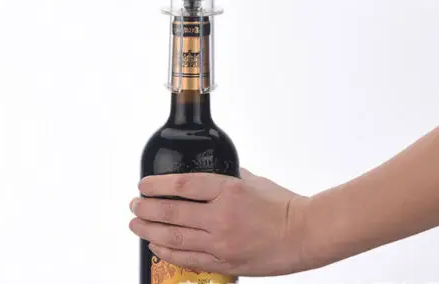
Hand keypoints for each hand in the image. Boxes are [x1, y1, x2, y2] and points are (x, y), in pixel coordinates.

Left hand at [129, 168, 310, 276]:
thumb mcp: (252, 180)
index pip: (182, 185)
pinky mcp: (225, 263)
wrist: (304, 234)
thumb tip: (208, 176)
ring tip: (136, 223)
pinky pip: (189, 259)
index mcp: (228, 190)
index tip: (143, 184)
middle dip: (147, 208)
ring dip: (150, 229)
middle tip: (134, 204)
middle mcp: (221, 216)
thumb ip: (227, 176)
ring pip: (175, 237)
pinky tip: (156, 244)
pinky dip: (168, 251)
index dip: (157, 184)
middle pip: (172, 211)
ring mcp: (222, 243)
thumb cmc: (282, 204)